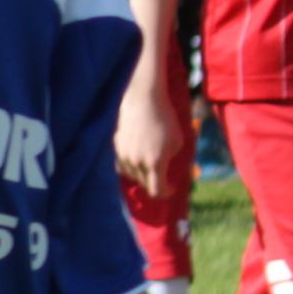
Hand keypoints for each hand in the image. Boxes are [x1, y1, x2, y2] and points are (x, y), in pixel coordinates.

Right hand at [115, 73, 183, 199]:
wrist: (143, 100)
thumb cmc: (165, 119)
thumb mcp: (177, 141)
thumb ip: (171, 158)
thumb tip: (166, 166)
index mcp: (155, 163)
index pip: (157, 190)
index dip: (165, 193)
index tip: (171, 188)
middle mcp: (137, 163)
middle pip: (143, 184)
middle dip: (154, 182)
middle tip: (162, 174)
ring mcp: (123, 156)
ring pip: (130, 175)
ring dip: (140, 174)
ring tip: (148, 165)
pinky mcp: (114, 147)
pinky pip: (121, 164)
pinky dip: (130, 165)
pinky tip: (136, 157)